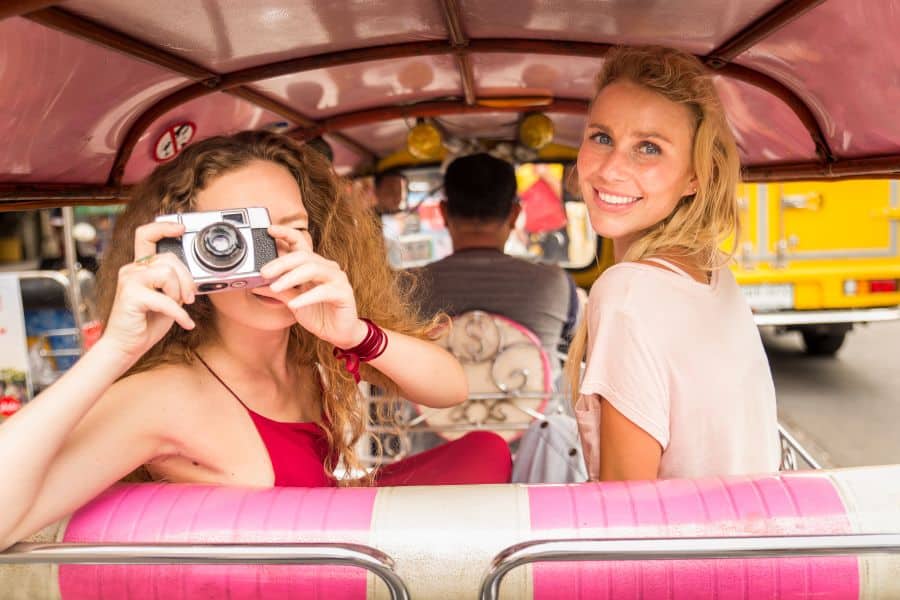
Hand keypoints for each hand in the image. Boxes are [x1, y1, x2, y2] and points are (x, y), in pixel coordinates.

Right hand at [101, 221, 195, 360]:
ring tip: (179, 307)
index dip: (163, 227)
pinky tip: (185, 323)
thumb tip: (191, 277)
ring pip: (167, 272)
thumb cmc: (146, 322)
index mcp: (140, 267)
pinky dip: (179, 313)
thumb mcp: (166, 297)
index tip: (181, 228)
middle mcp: (132, 269)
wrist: (125, 345)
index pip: (146, 236)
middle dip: (186, 278)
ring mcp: (129, 280)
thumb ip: (174, 282)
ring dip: (179, 292)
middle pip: (169, 258)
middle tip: (189, 297)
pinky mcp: (131, 295)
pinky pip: (165, 299)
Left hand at [260, 225, 366, 347]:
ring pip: (313, 269)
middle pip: (303, 256)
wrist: (339, 333)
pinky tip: (294, 305)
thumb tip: (253, 284)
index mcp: (314, 266)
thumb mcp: (292, 301)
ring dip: (291, 278)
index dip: (287, 234)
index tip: (270, 230)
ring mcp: (337, 279)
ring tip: (276, 288)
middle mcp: (326, 268)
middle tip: (264, 272)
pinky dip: (307, 297)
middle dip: (282, 263)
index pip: (300, 244)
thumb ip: (276, 291)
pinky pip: (323, 291)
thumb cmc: (318, 314)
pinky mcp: (344, 293)